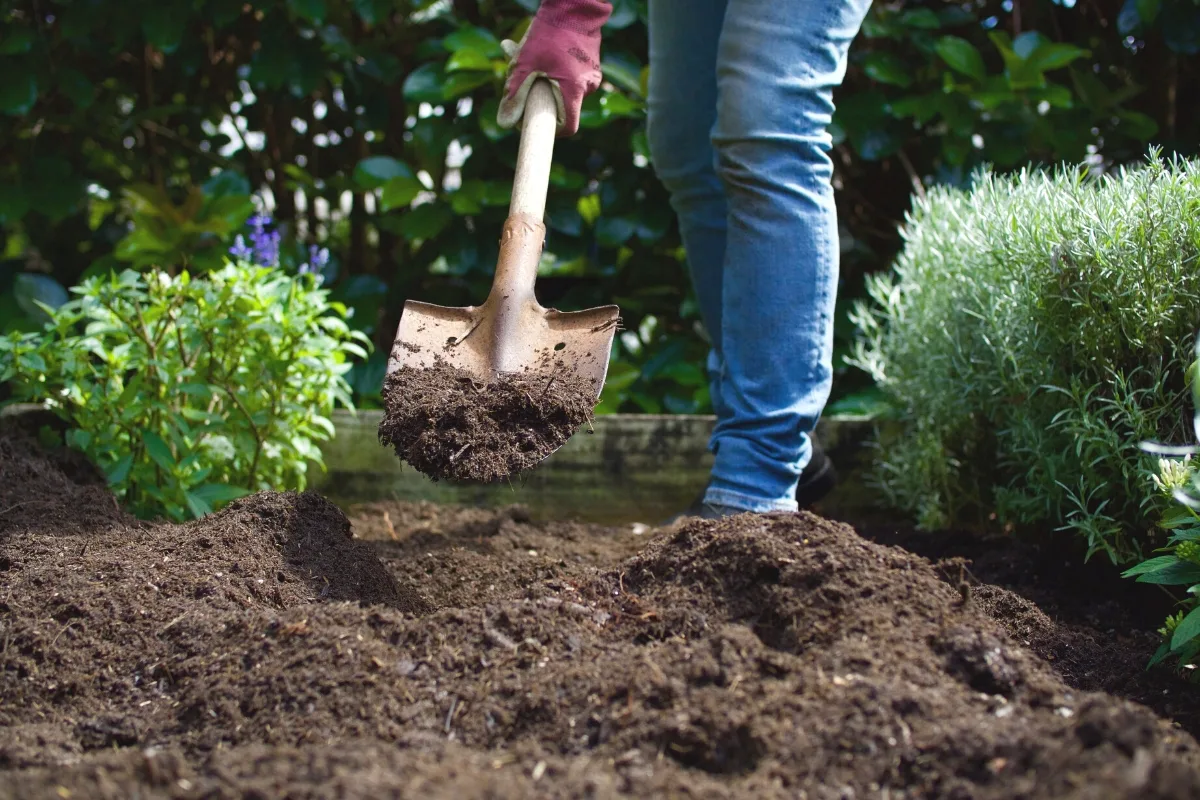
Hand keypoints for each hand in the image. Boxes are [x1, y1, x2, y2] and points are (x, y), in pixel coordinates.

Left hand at [497, 0, 610, 136]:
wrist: (574, 4)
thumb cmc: (549, 33)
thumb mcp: (524, 65)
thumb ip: (514, 95)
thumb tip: (504, 124)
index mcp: (574, 91)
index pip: (568, 128)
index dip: (550, 130)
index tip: (533, 119)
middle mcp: (588, 87)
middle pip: (562, 106)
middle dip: (539, 96)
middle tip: (519, 78)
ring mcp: (592, 74)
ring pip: (564, 88)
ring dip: (543, 79)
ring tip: (524, 57)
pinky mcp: (591, 63)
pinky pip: (570, 74)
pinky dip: (553, 69)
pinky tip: (539, 50)